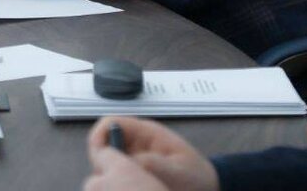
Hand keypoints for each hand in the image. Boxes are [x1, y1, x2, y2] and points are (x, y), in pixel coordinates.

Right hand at [84, 117, 218, 190]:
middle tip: (113, 182)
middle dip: (102, 161)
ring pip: (106, 161)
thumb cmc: (196, 177)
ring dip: (108, 174)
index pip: (111, 123)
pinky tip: (125, 189)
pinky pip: (114, 175)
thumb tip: (127, 162)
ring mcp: (132, 157)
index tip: (100, 160)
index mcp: (146, 133)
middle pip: (103, 143)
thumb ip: (154, 165)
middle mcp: (135, 142)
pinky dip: (114, 183)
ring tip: (123, 187)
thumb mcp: (179, 172)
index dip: (100, 137)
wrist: (207, 189)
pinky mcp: (132, 173)